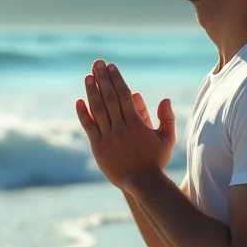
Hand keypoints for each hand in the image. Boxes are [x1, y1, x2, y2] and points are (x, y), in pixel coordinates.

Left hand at [75, 59, 175, 188]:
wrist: (141, 183)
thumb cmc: (155, 160)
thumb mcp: (167, 138)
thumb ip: (167, 118)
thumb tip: (165, 99)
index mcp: (136, 124)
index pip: (124, 95)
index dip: (117, 79)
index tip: (111, 67)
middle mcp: (120, 128)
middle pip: (109, 98)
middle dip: (103, 78)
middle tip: (97, 63)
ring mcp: (108, 138)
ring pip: (97, 109)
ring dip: (91, 91)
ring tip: (88, 76)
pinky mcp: (98, 147)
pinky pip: (88, 127)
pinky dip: (83, 113)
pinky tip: (79, 100)